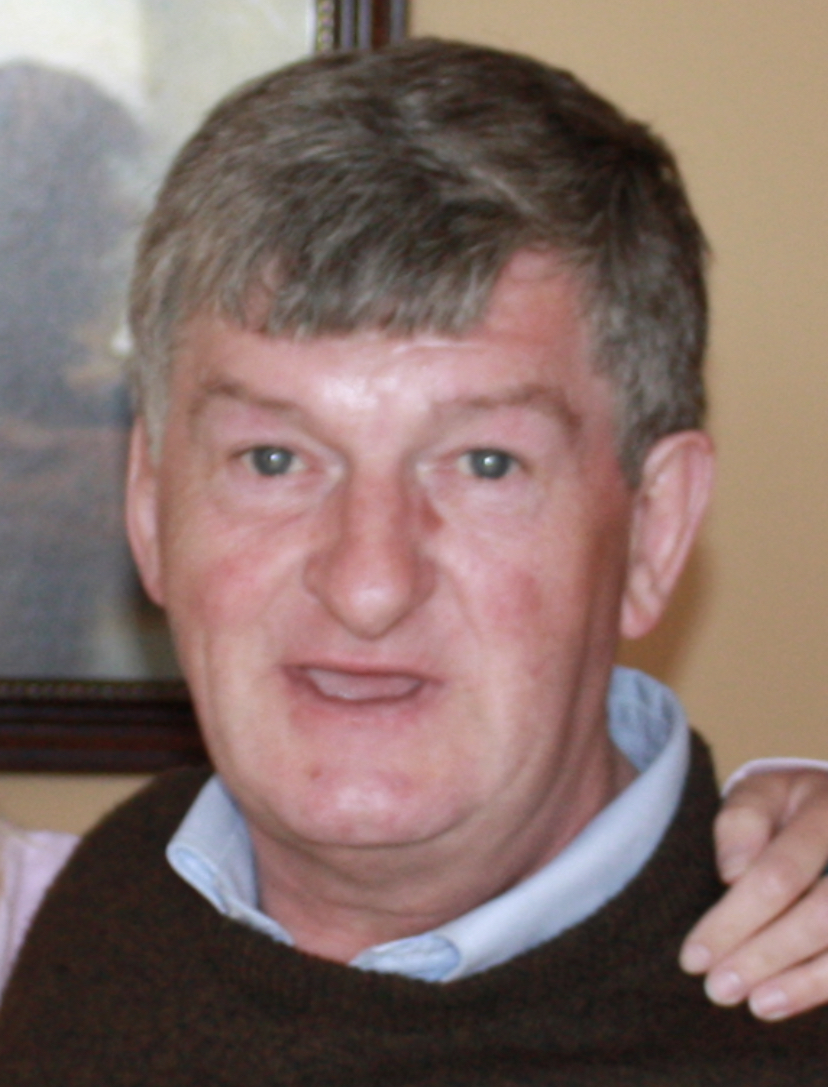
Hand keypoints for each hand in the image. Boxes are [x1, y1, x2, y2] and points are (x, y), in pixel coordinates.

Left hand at [680, 768, 827, 1019]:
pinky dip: (819, 986)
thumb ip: (741, 823)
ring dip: (798, 982)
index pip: (781, 874)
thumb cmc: (784, 805)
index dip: (736, 919)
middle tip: (717, 989)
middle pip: (820, 915)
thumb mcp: (757, 794)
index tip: (693, 957)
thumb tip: (733, 874)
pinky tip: (781, 1002)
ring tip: (752, 1003)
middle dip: (764, 956)